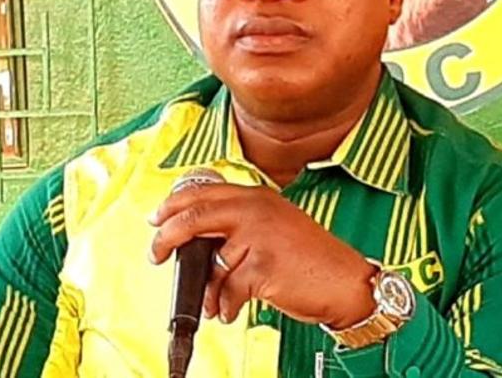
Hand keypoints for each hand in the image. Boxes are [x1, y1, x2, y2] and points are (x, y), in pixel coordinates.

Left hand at [148, 182, 376, 327]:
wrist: (345, 281)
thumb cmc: (310, 258)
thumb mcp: (273, 227)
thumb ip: (238, 227)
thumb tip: (196, 245)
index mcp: (256, 196)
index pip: (203, 191)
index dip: (173, 204)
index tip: (157, 218)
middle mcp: (255, 208)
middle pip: (194, 214)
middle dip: (166, 236)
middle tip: (156, 253)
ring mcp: (259, 234)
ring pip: (210, 260)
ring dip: (205, 287)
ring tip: (211, 300)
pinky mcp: (262, 264)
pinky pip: (227, 288)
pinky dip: (224, 305)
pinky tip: (230, 309)